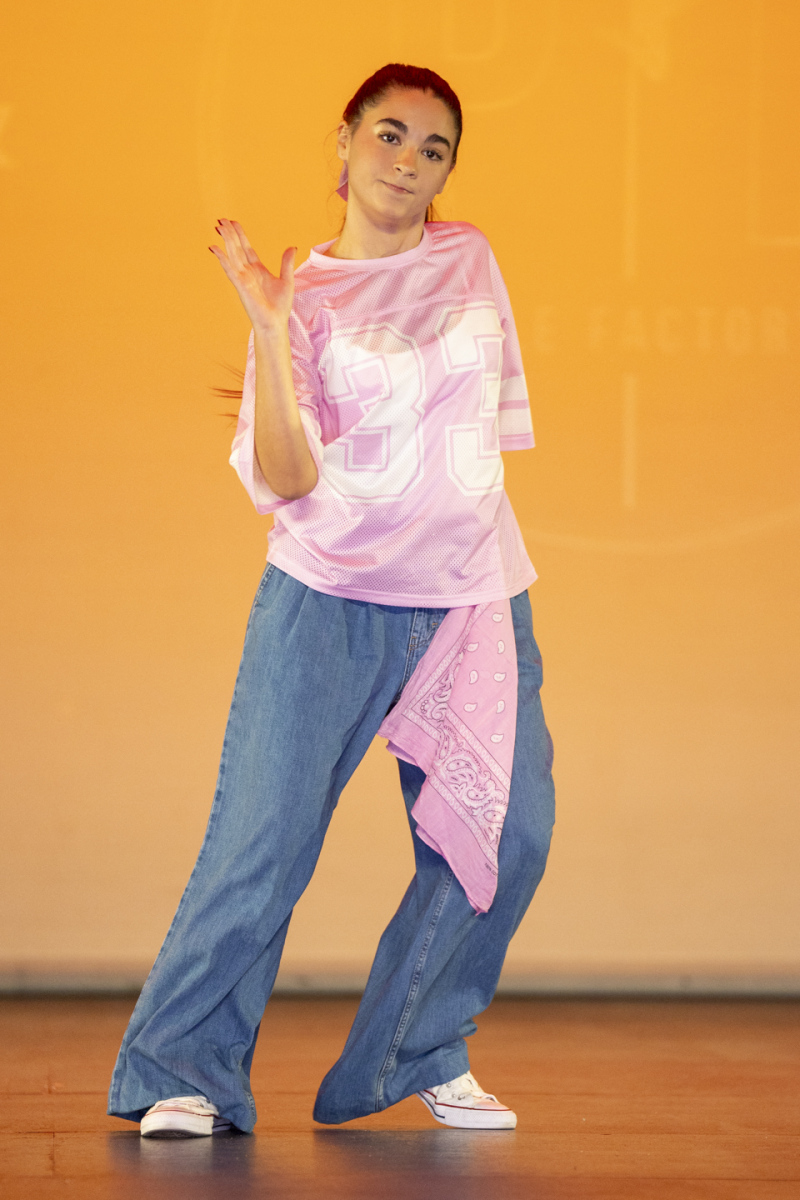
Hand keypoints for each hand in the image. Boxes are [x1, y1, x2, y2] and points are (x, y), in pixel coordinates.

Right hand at [209, 219, 295, 333]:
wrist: (275, 323)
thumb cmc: (280, 306)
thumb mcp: (287, 280)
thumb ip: (287, 263)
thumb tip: (292, 247)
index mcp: (257, 269)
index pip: (246, 247)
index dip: (240, 235)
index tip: (233, 222)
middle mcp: (248, 272)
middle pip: (237, 247)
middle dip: (229, 233)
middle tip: (221, 219)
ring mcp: (243, 278)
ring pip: (232, 254)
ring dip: (226, 240)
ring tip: (219, 226)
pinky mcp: (240, 286)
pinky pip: (229, 269)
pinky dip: (222, 259)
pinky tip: (215, 248)